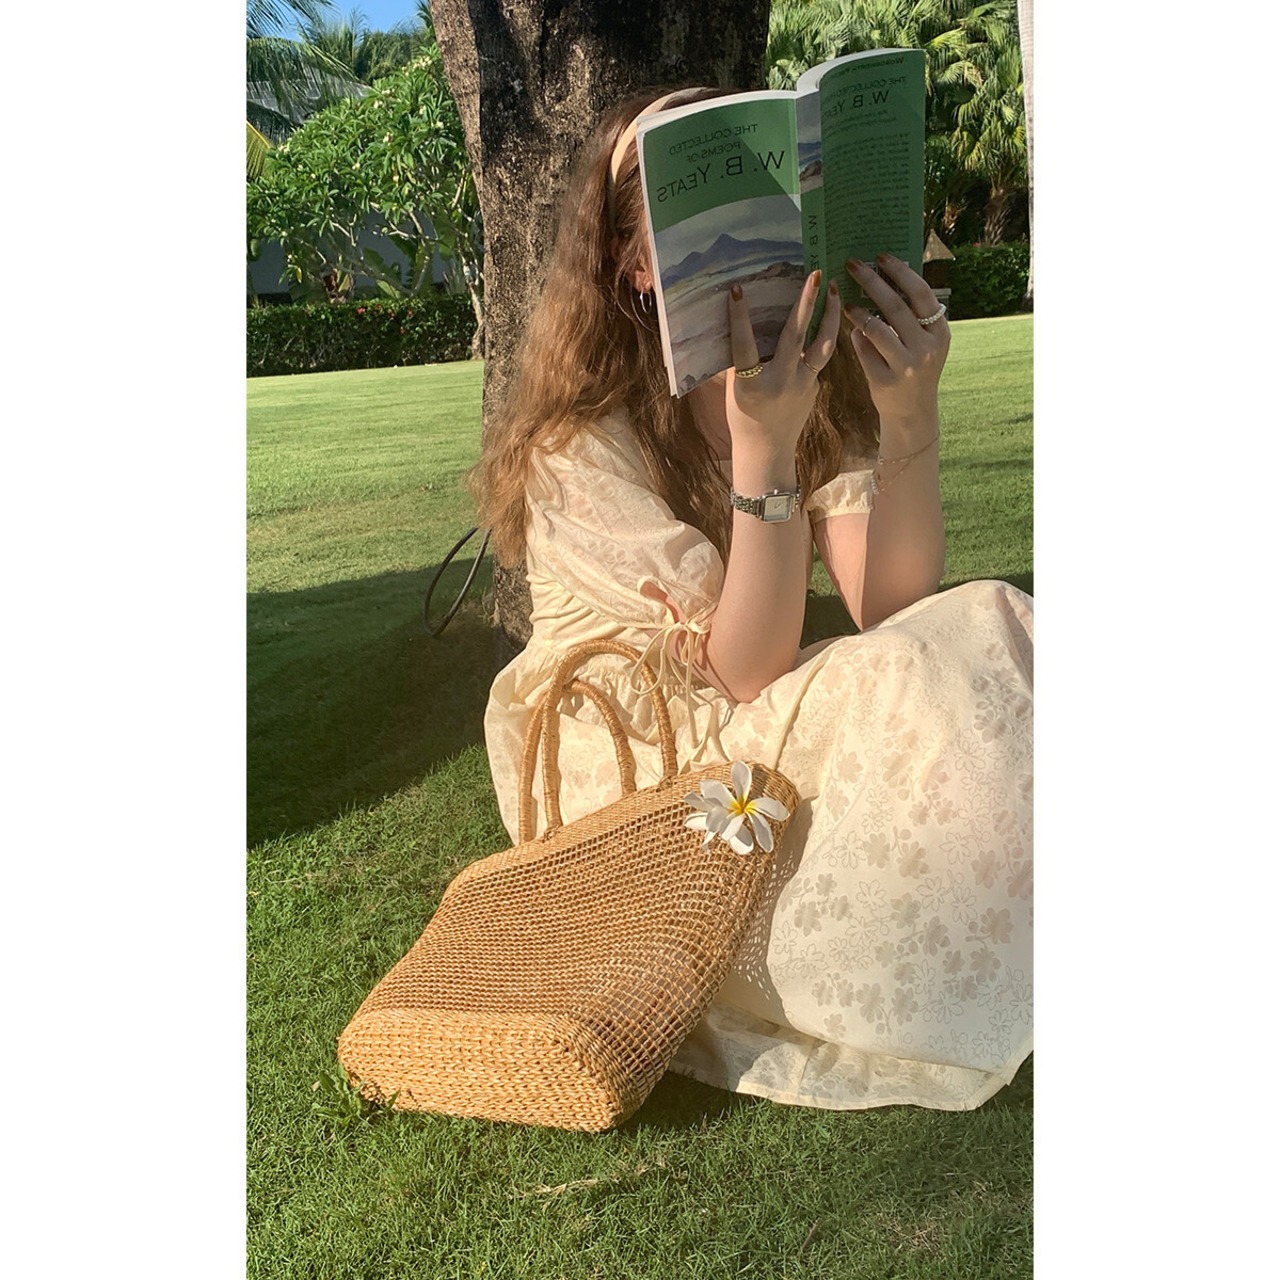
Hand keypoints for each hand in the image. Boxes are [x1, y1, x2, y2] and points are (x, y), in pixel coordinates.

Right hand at [725, 270, 842, 460]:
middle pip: (794, 338)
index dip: (740, 318)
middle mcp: (780, 383)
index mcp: (752, 385)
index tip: (738, 290)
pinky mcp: (816, 388)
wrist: (768, 451)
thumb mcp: (735, 389)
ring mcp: (803, 386)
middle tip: (815, 275)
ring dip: (831, 316)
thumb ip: (742, 359)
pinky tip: (826, 317)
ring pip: (822, 347)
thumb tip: (746, 319)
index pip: (744, 346)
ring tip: (834, 290)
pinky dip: (822, 337)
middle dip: (805, 304)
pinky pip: (819, 359)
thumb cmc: (744, 417)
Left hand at [844, 253, 949, 431]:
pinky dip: (857, 338)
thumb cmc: (914, 369)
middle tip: (853, 266)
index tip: (880, 256)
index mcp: (940, 332)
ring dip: (859, 311)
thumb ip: (913, 316)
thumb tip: (888, 276)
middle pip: (896, 307)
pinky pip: (865, 352)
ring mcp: (906, 366)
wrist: (912, 413)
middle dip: (872, 282)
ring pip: (877, 330)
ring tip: (846, 302)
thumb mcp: (924, 342)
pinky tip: (851, 330)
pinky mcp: (886, 382)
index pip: (920, 293)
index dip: (900, 272)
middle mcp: (926, 348)